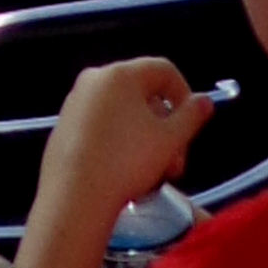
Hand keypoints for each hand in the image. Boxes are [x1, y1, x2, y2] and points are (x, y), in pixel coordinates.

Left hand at [40, 54, 213, 200]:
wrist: (74, 198)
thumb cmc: (125, 163)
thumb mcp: (170, 139)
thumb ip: (192, 116)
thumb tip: (203, 101)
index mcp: (120, 75)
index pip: (164, 70)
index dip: (185, 94)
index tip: (191, 123)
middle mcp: (94, 81)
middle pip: (144, 94)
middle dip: (166, 127)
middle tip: (175, 160)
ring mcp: (75, 104)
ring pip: (124, 114)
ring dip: (147, 139)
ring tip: (154, 172)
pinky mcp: (64, 127)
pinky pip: (102, 126)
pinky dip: (120, 142)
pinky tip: (127, 173)